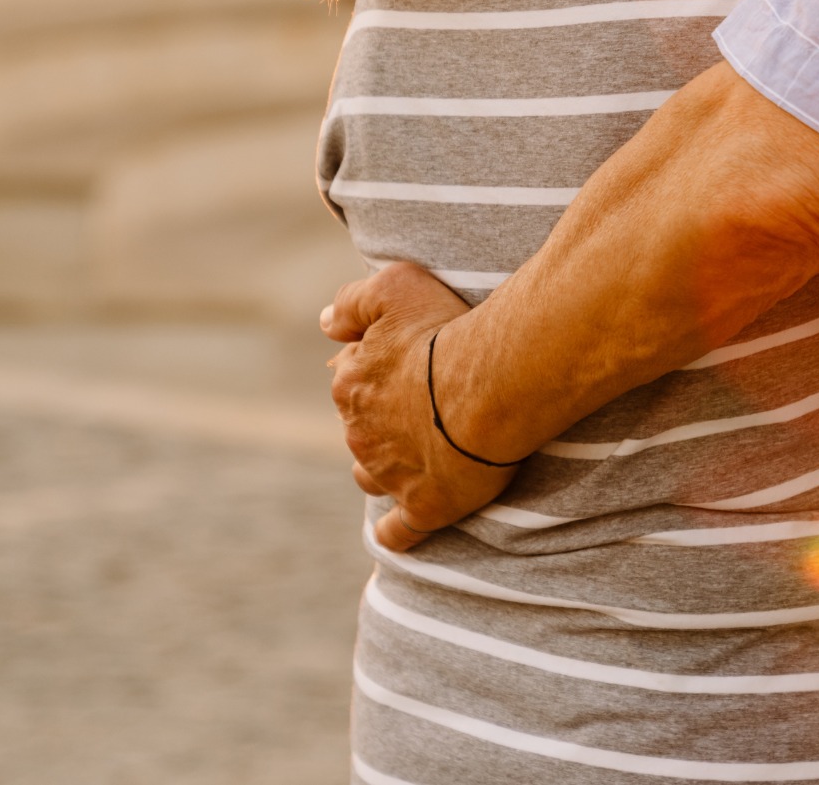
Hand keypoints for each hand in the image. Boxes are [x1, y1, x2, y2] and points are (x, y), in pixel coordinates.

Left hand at [322, 261, 516, 550]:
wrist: (491, 383)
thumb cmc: (448, 331)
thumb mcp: (394, 286)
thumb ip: (352, 302)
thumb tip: (326, 325)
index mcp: (350, 384)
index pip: (353, 380)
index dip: (382, 371)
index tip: (414, 364)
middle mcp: (360, 434)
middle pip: (362, 430)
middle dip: (384, 422)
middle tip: (425, 406)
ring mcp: (389, 474)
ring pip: (372, 478)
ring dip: (385, 470)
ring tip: (418, 457)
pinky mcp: (423, 507)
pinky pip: (399, 532)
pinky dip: (397, 531)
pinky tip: (402, 528)